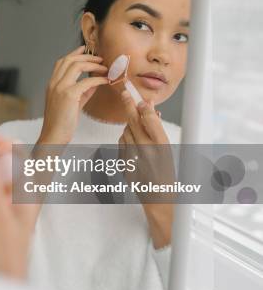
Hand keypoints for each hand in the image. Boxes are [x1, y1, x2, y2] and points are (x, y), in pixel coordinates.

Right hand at [38, 45, 108, 144]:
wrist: (53, 136)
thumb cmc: (61, 122)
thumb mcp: (72, 103)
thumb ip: (83, 91)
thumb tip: (95, 82)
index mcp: (52, 84)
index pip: (61, 62)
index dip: (74, 53)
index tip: (85, 49)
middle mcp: (54, 83)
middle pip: (69, 59)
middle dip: (86, 56)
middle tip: (99, 58)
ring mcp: (60, 88)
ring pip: (76, 65)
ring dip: (93, 64)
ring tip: (104, 67)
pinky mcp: (69, 95)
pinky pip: (87, 81)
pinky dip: (98, 79)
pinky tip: (105, 81)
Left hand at [119, 91, 174, 248]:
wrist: (158, 197)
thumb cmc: (166, 173)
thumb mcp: (168, 149)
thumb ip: (157, 128)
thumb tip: (150, 108)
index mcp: (162, 146)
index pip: (149, 119)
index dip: (142, 106)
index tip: (139, 97)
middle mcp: (147, 151)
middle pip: (133, 121)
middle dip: (128, 106)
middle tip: (124, 92)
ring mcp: (133, 157)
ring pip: (126, 132)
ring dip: (130, 125)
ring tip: (137, 126)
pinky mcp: (124, 163)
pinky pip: (121, 144)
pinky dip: (126, 139)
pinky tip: (133, 142)